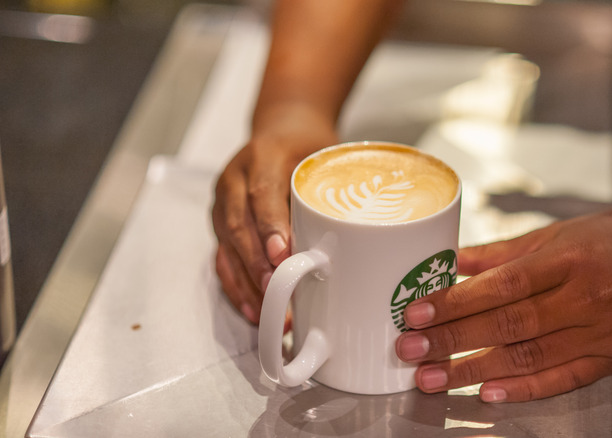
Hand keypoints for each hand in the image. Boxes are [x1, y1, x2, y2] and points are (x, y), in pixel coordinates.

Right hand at [211, 107, 338, 322]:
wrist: (282, 126)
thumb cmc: (308, 145)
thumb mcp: (323, 157)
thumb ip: (328, 191)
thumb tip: (355, 239)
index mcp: (262, 157)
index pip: (262, 194)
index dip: (270, 227)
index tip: (280, 255)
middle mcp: (234, 180)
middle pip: (239, 226)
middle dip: (257, 264)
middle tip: (277, 292)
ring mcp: (223, 203)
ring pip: (227, 247)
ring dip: (247, 282)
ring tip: (268, 310)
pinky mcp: (220, 223)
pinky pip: (223, 258)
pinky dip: (237, 285)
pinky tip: (253, 308)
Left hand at [395, 207, 611, 401]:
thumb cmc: (609, 241)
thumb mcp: (555, 234)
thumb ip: (501, 253)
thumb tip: (450, 262)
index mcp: (568, 259)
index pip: (504, 285)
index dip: (458, 303)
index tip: (419, 313)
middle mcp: (585, 298)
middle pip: (510, 325)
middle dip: (454, 341)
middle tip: (412, 350)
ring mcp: (601, 334)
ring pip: (529, 358)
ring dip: (475, 371)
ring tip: (433, 378)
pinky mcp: (610, 359)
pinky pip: (562, 380)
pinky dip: (524, 389)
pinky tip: (488, 392)